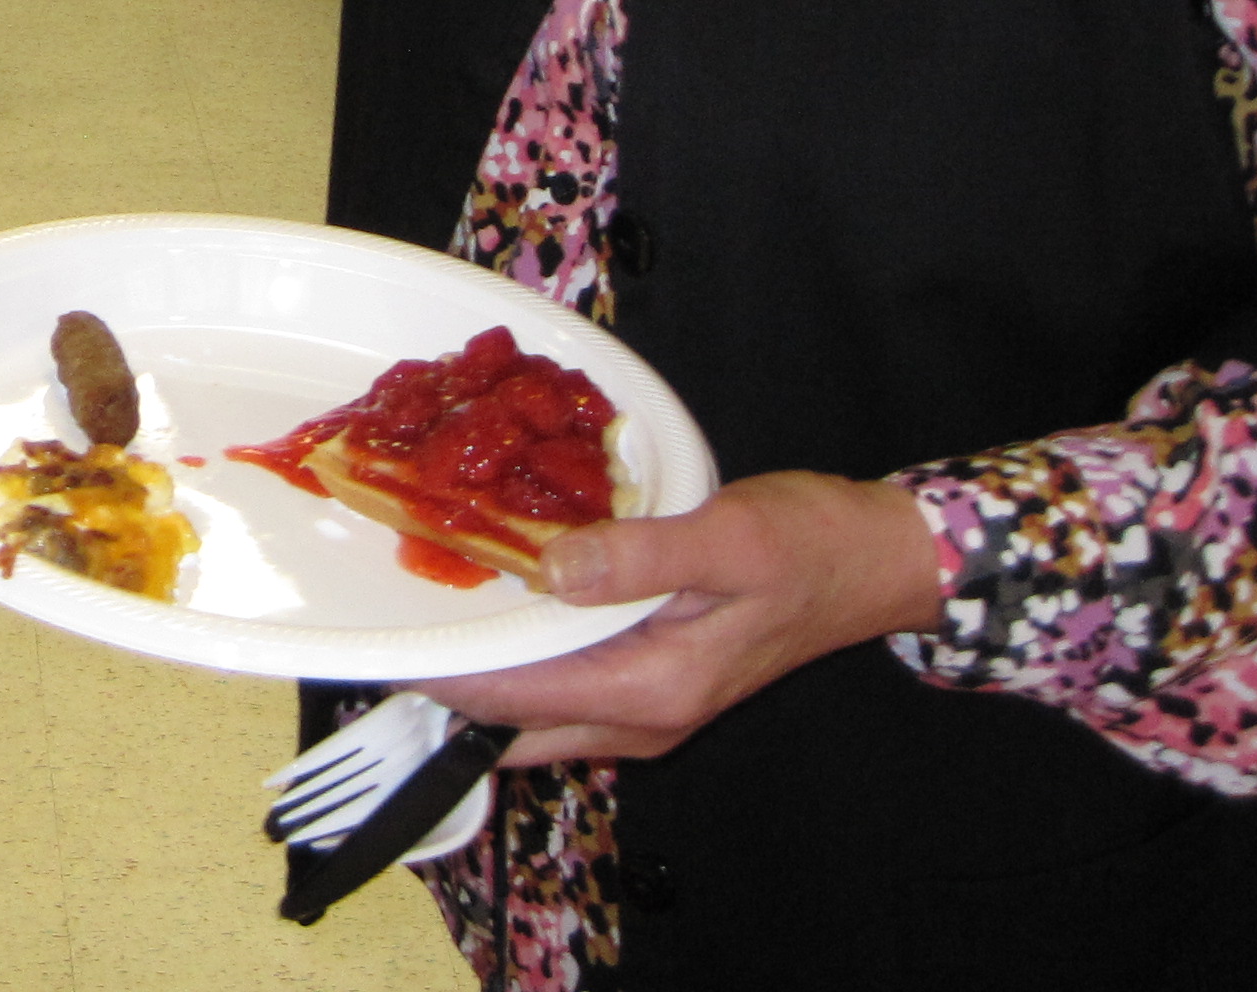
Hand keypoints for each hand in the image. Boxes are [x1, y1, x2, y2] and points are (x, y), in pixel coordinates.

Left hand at [405, 473, 942, 765]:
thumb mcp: (726, 538)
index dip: (443, 670)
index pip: (516, 699)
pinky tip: (503, 590)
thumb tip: (551, 568)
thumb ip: (638, 556)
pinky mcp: (652, 677)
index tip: (382, 634)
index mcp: (653, 692)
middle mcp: (642, 717)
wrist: (875, 559)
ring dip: (485, 663)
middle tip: (395, 606)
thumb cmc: (808, 546)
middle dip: (451, 676)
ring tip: (431, 595)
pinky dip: (525, 648)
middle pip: (513, 718)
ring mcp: (646, 704)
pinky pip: (566, 678)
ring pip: (535, 704)